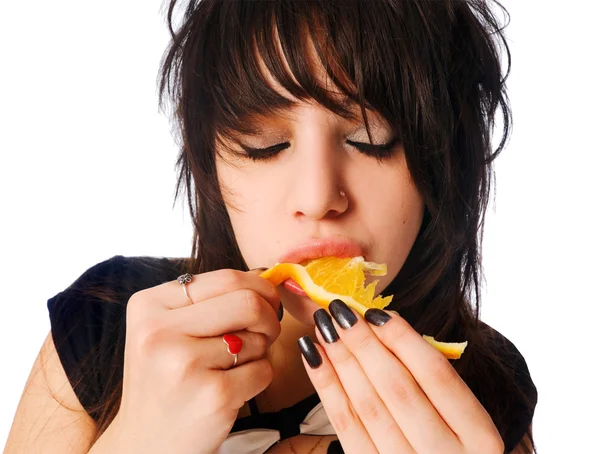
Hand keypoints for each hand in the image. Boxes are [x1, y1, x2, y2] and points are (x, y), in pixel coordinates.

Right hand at [104, 269, 281, 453]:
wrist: (145, 444)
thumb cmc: (166, 380)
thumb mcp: (167, 329)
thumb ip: (209, 299)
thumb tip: (267, 275)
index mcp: (148, 305)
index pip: (226, 277)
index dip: (258, 287)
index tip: (266, 301)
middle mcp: (159, 332)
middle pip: (248, 302)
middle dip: (268, 317)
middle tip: (263, 333)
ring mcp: (184, 364)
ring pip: (259, 337)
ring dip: (258, 351)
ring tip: (229, 367)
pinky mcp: (212, 396)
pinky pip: (263, 370)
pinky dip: (258, 377)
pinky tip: (232, 389)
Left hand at [299, 300, 503, 453]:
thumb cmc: (449, 446)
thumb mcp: (463, 422)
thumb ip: (433, 384)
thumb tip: (382, 326)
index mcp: (480, 438)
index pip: (437, 375)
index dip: (404, 339)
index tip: (377, 312)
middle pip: (398, 387)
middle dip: (364, 343)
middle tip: (339, 309)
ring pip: (368, 406)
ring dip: (341, 360)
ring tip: (323, 327)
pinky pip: (345, 427)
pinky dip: (327, 388)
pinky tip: (313, 357)